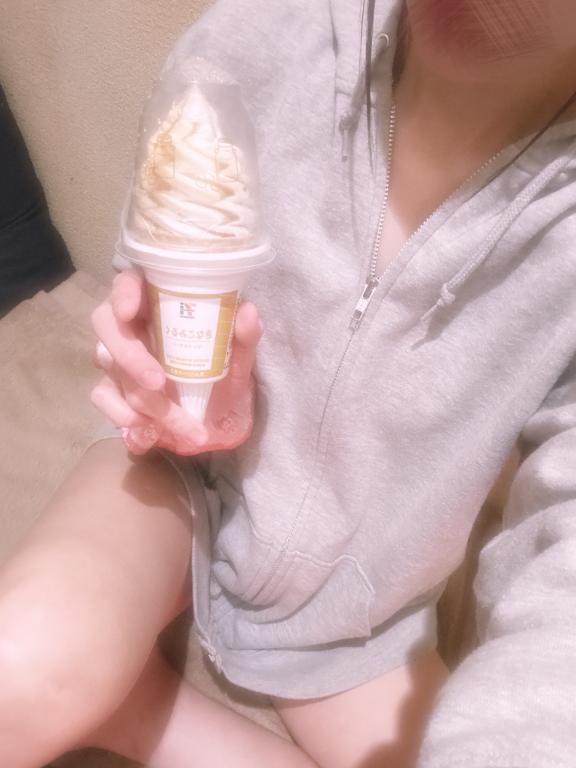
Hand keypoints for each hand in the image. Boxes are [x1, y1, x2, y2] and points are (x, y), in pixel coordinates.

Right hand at [90, 270, 262, 455]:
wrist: (219, 417)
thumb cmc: (223, 373)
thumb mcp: (239, 358)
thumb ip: (243, 336)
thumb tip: (248, 312)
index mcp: (158, 304)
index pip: (129, 283)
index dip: (124, 292)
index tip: (130, 311)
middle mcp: (131, 326)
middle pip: (107, 325)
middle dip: (129, 355)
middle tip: (157, 382)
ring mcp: (117, 358)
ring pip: (108, 368)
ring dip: (139, 398)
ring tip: (177, 423)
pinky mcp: (112, 390)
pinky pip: (104, 398)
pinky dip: (124, 417)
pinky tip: (149, 432)